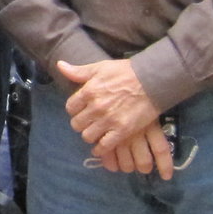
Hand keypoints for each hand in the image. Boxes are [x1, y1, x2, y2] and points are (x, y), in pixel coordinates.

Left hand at [54, 57, 170, 175]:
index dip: (75, 110)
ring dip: (90, 135)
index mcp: (89, 91)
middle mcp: (96, 107)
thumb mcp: (100, 67)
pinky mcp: (122, 131)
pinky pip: (103, 146)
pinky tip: (102, 145)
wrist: (152, 80)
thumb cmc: (126, 72)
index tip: (82, 110)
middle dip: (81, 123)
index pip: (70, 108)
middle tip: (89, 122)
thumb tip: (60, 65)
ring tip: (97, 131)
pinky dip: (100, 148)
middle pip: (77, 124)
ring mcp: (108, 120)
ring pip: (87, 136)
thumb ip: (79, 71)